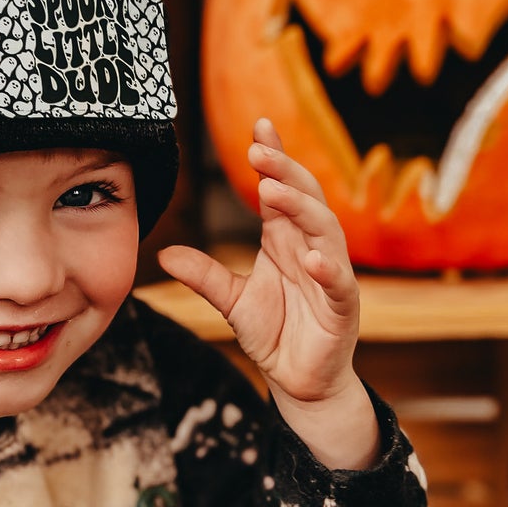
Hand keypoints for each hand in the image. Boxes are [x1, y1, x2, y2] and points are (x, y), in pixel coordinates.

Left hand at [159, 120, 377, 468]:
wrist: (299, 380)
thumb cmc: (275, 333)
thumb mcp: (231, 299)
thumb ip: (203, 275)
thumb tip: (165, 253)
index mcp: (286, 239)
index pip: (281, 189)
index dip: (274, 157)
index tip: (259, 126)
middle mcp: (312, 247)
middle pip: (304, 199)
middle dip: (285, 172)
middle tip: (259, 152)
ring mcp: (331, 275)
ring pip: (325, 230)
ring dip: (302, 209)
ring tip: (274, 193)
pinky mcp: (342, 307)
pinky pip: (338, 282)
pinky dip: (327, 267)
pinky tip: (311, 256)